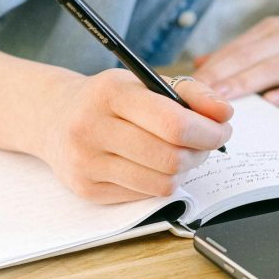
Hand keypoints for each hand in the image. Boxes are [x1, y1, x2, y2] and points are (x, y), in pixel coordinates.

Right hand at [36, 69, 232, 203]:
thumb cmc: (108, 99)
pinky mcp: (87, 189)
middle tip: (205, 143)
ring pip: (162, 183)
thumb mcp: (144, 83)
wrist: (54, 118)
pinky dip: (159, 182)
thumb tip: (225, 113)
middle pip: (171, 158)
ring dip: (184, 170)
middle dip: (201, 153)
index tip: (222, 129)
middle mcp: (92, 128)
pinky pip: (145, 195)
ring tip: (181, 154)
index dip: (208, 132)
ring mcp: (86, 163)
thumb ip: (191, 93)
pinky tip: (152, 165)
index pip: (174, 124)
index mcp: (110, 93)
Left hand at [193, 0, 278, 106]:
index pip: (234, 50)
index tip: (183, 87)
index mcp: (273, 30)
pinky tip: (275, 102)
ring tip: (222, 99)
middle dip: (218, 77)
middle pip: (248, 58)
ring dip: (246, 83)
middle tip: (192, 97)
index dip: (208, 69)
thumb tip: (202, 63)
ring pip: (274, 68)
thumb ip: (244, 48)